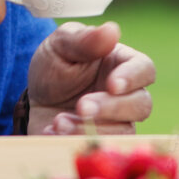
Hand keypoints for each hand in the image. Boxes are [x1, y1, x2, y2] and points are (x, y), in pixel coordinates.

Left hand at [25, 21, 155, 134]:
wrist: (33, 102)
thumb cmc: (54, 67)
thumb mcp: (60, 46)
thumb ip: (84, 39)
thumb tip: (112, 30)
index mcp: (122, 64)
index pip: (144, 69)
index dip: (133, 78)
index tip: (112, 85)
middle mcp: (127, 95)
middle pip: (141, 104)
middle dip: (111, 108)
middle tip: (82, 107)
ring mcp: (118, 122)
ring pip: (123, 131)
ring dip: (90, 128)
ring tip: (59, 122)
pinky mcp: (103, 142)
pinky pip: (103, 148)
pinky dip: (76, 141)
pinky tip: (53, 131)